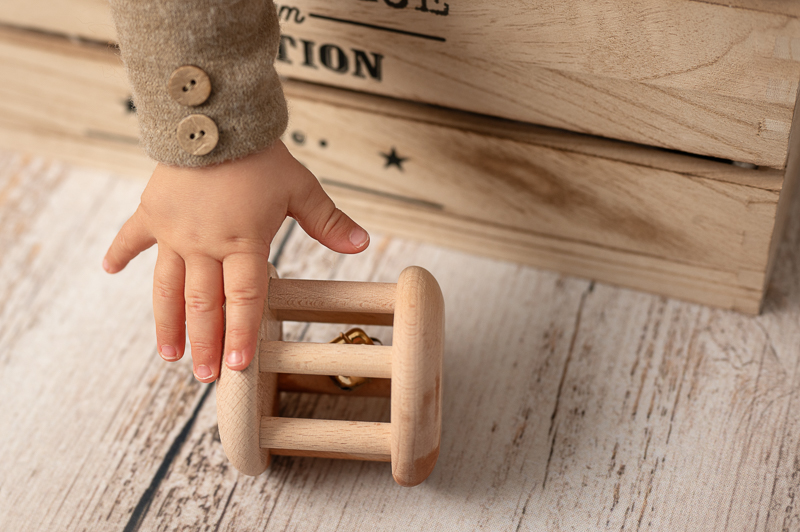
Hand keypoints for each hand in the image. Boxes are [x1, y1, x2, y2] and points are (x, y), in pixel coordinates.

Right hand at [102, 140, 368, 382]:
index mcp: (243, 241)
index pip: (245, 299)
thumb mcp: (300, 187)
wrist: (215, 117)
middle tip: (205, 377)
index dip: (243, 335)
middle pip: (205, 304)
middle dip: (206, 344)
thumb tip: (363, 243)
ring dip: (167, 323)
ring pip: (169, 287)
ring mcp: (174, 232)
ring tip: (169, 355)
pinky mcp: (153, 212)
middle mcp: (205, 244)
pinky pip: (133, 236)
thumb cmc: (260, 155)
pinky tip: (108, 270)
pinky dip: (121, 252)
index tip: (239, 368)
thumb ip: (328, 221)